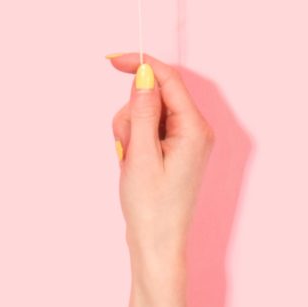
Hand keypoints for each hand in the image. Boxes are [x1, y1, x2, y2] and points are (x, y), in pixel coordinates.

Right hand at [109, 54, 214, 272]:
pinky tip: (132, 166)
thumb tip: (146, 75)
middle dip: (132, 116)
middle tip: (126, 148)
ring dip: (130, 132)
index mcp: (194, 127)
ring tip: (130, 163)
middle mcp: (194, 129)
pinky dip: (134, 142)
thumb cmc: (150, 207)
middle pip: (155, 97)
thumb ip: (144, 112)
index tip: (113, 59)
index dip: (142, 65)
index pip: (169, 80)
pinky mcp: (173, 150)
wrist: (156, 246)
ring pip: (147, 114)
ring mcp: (185, 140)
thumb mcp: (141, 156)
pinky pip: (148, 131)